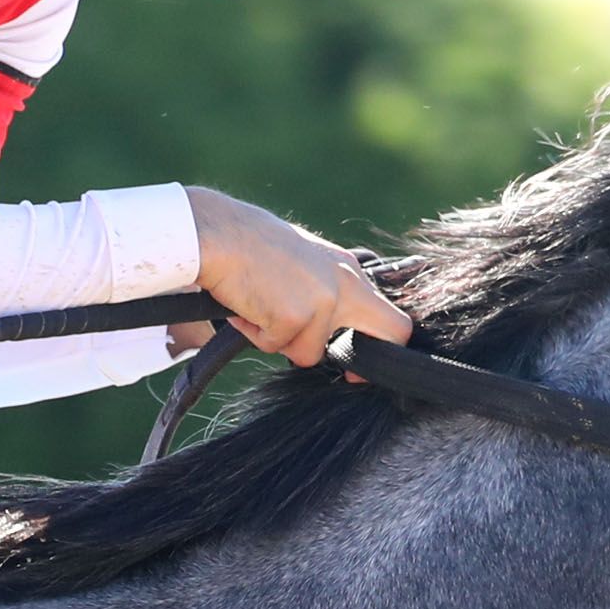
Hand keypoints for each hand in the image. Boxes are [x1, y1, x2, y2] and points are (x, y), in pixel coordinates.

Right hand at [185, 190, 413, 366]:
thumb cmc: (249, 245)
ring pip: (309, 353)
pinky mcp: (295, 317)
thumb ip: (324, 289)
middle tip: (349, 375)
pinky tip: (246, 307)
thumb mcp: (304, 260)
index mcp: (347, 269)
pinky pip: (276, 347)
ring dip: (280, 341)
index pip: (390, 313)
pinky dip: (256, 335)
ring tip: (259, 309)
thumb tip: (326, 326)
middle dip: (370, 361)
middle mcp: (344, 283)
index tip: (358, 362)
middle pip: (392, 331)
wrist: (217, 234)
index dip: (383, 345)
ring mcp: (323, 301)